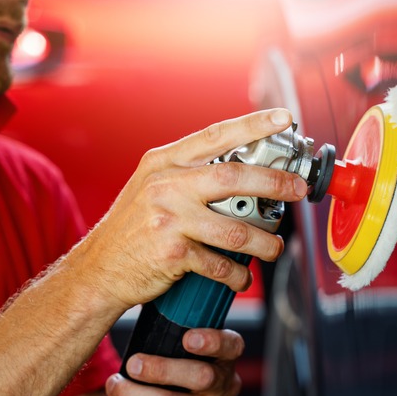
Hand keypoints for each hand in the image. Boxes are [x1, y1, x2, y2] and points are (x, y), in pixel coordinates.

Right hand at [62, 109, 306, 310]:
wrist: (98, 269)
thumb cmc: (133, 228)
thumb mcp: (152, 187)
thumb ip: (190, 175)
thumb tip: (244, 171)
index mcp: (164, 162)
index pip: (216, 135)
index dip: (254, 125)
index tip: (283, 119)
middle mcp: (167, 185)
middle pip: (234, 177)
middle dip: (275, 183)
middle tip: (298, 189)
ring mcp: (169, 219)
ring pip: (236, 230)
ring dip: (265, 243)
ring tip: (274, 249)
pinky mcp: (172, 253)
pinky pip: (220, 264)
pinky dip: (237, 274)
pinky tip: (241, 275)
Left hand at [101, 328, 243, 395]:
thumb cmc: (180, 362)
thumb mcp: (189, 345)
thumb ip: (181, 325)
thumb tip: (149, 286)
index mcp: (227, 357)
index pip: (231, 345)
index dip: (212, 341)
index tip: (188, 337)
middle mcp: (223, 386)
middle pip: (199, 377)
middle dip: (162, 370)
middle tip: (134, 363)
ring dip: (134, 395)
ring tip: (114, 383)